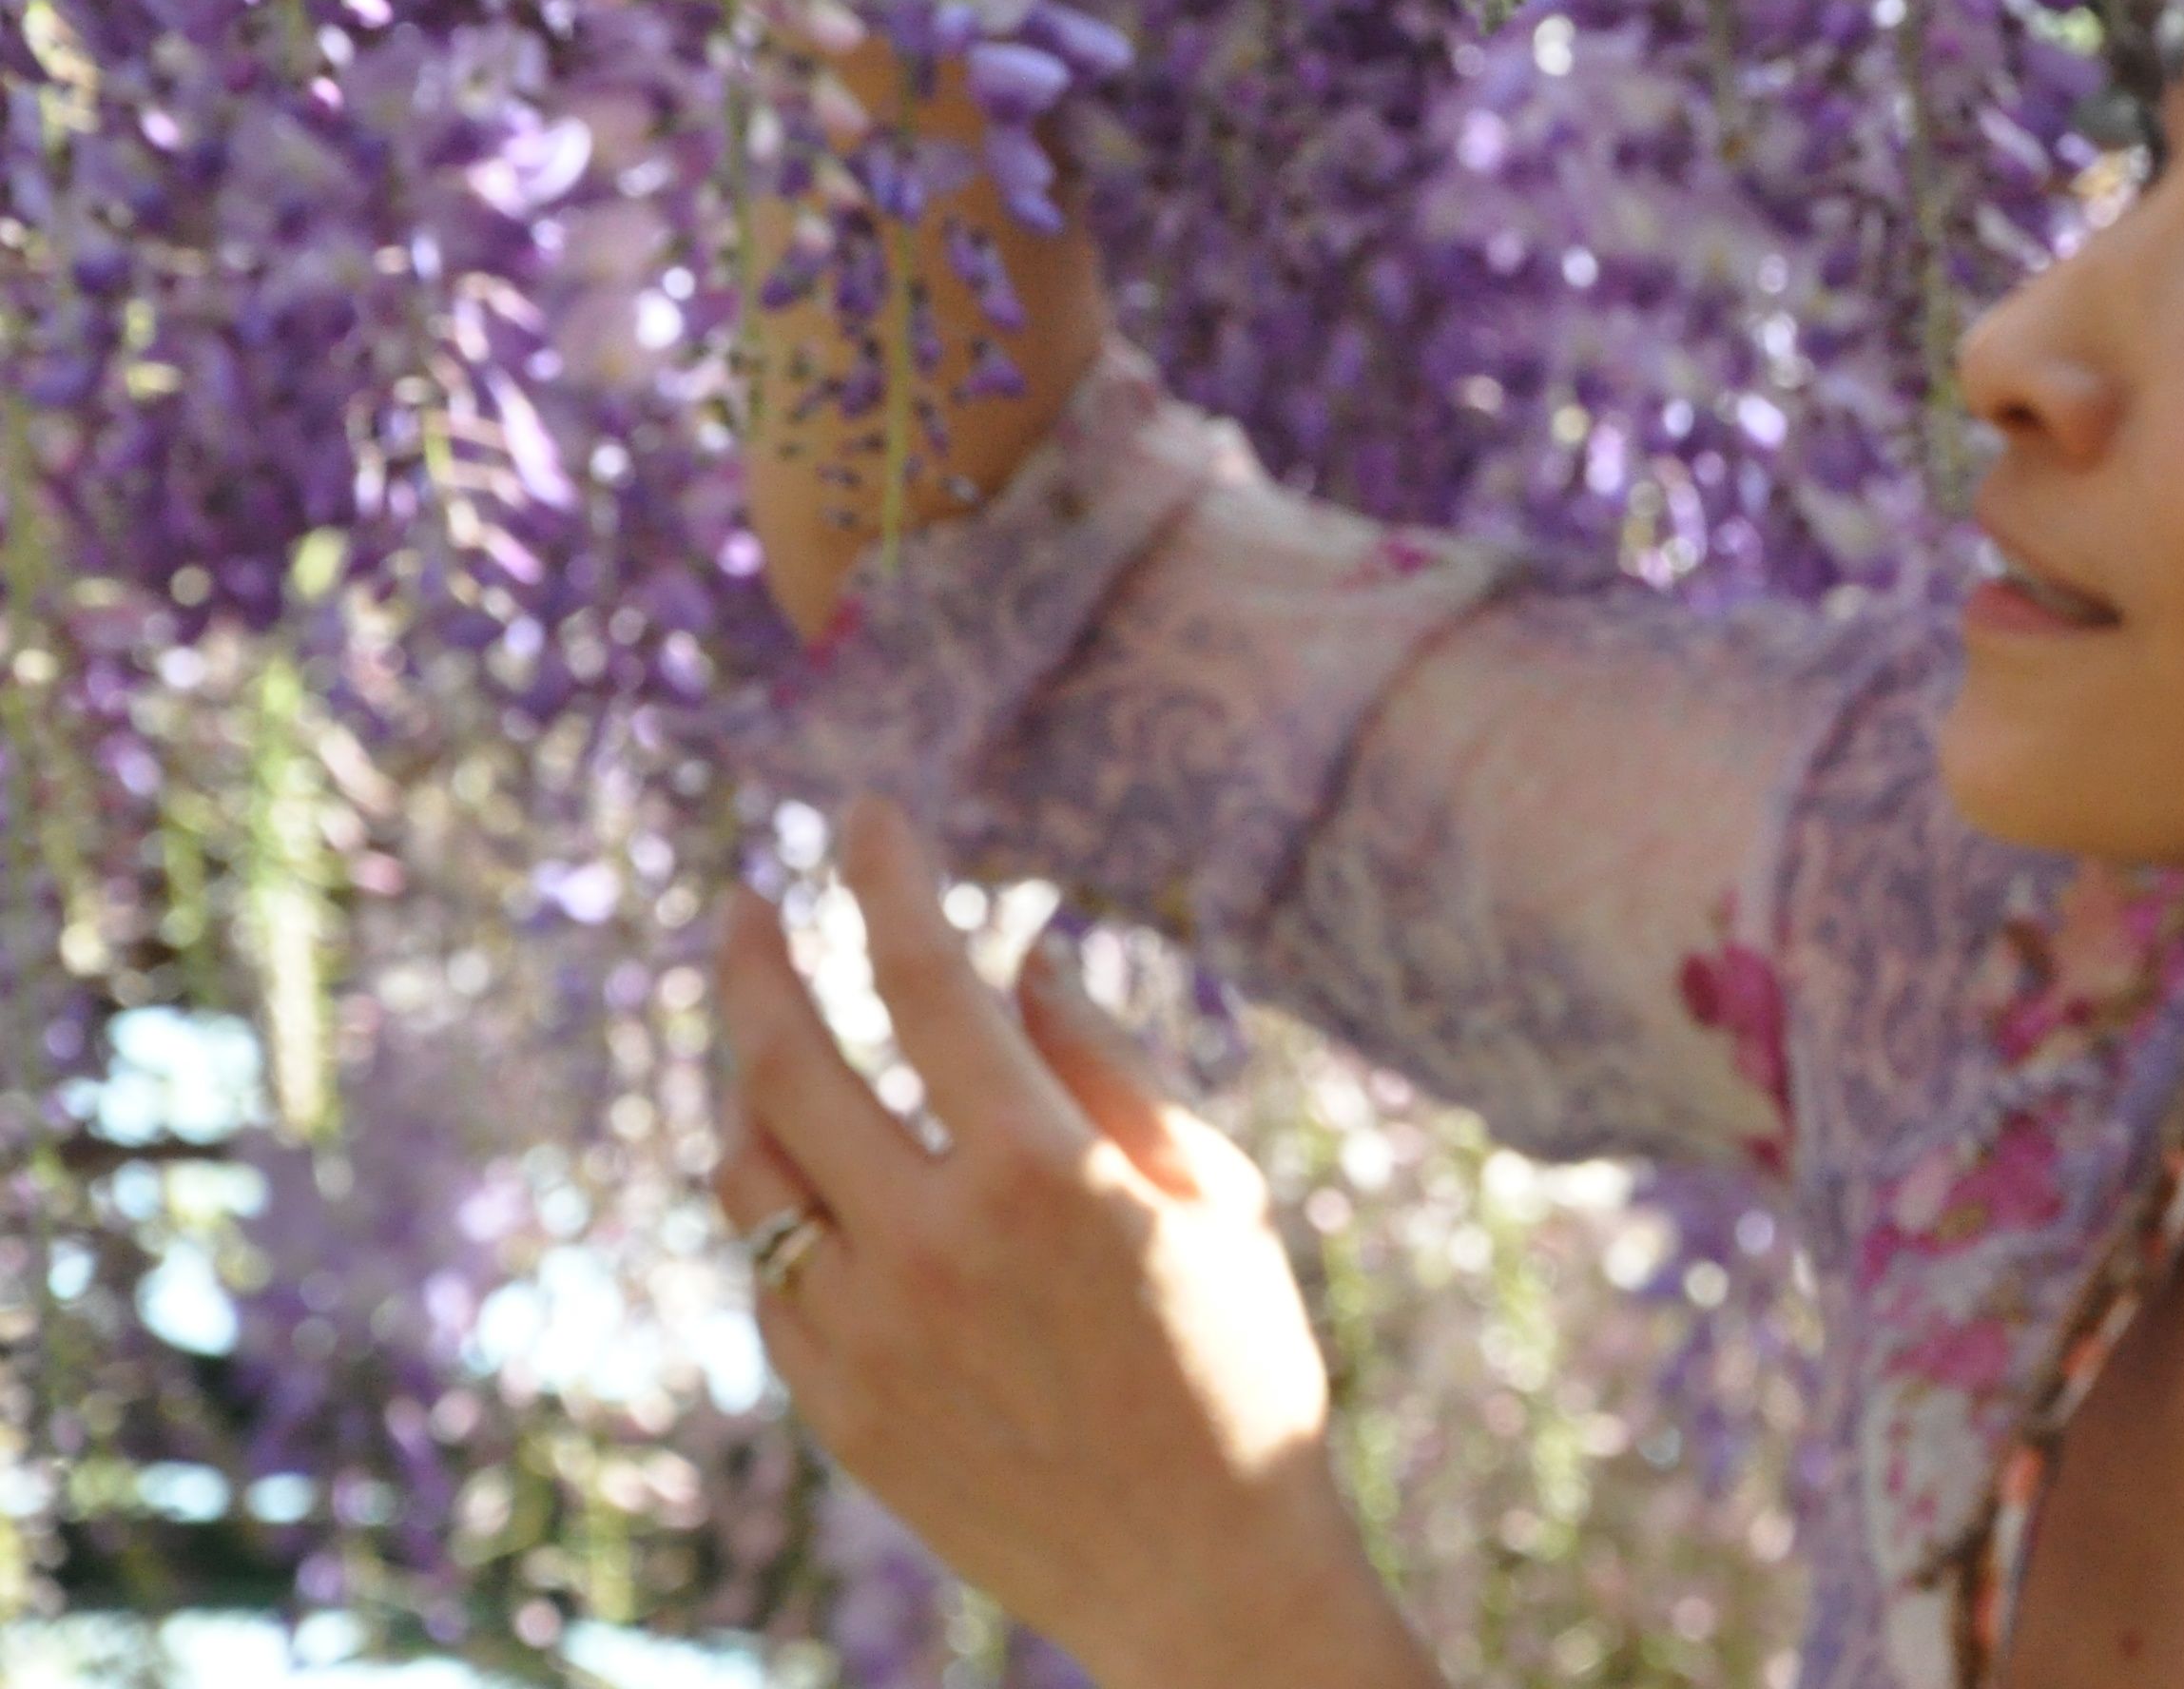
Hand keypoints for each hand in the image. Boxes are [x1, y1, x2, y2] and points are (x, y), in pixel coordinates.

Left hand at [708, 795, 1438, 1688]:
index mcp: (1043, 1171)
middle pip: (787, 1060)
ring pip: (749, 1172)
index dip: (883, 876)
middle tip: (740, 899)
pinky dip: (777, 1205)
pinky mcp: (834, 1408)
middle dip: (754, 957)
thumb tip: (1023, 959)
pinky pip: (767, 1273)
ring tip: (766, 1040)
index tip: (862, 814)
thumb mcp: (1219, 1191)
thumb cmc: (1241, 1362)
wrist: (1205, 1573)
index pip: (925, 976)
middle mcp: (932, 1245)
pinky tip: (812, 1180)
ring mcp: (866, 1334)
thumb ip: (1112, 1063)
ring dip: (745, 1085)